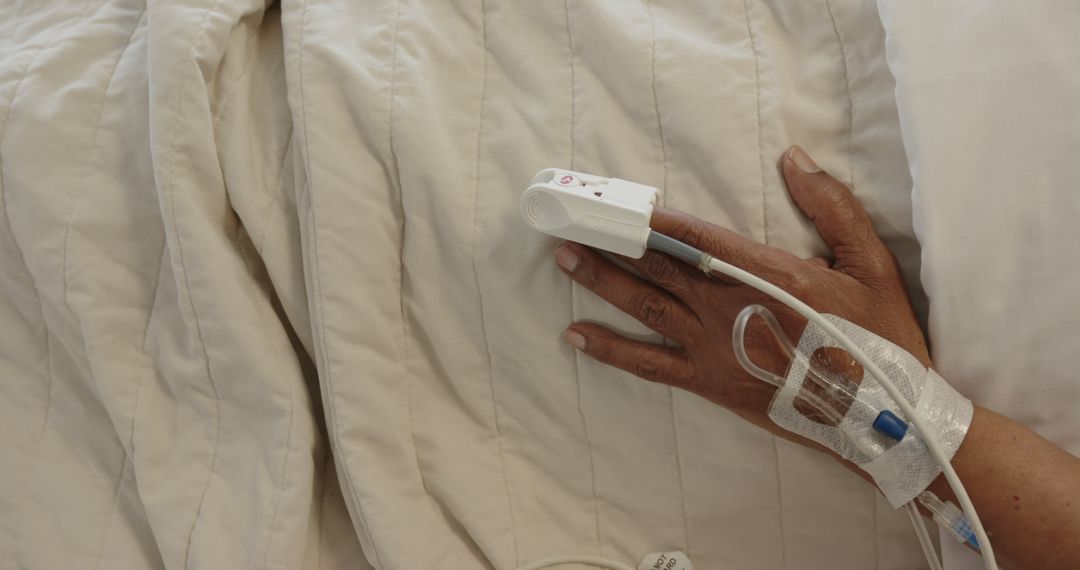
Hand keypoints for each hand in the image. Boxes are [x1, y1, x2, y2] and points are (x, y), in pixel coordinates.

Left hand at [557, 146, 928, 437]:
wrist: (879, 415)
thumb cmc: (878, 334)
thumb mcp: (870, 261)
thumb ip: (831, 205)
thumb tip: (793, 158)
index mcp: (766, 273)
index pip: (696, 236)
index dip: (653, 218)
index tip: (617, 200)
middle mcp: (727, 308)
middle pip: (657, 267)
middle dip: (612, 241)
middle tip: (570, 219)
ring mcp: (713, 347)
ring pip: (644, 308)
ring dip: (601, 281)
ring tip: (563, 258)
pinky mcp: (708, 381)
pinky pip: (648, 364)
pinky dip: (610, 350)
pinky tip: (576, 336)